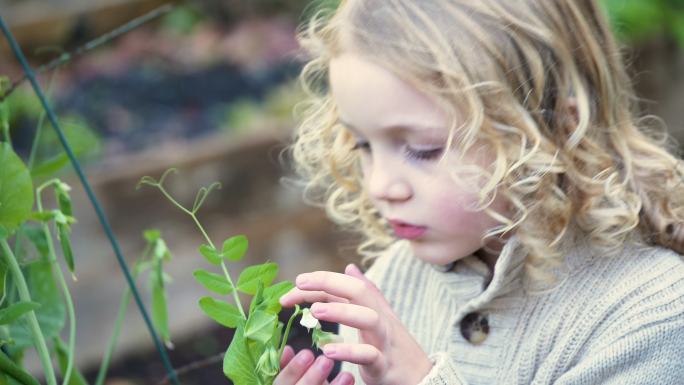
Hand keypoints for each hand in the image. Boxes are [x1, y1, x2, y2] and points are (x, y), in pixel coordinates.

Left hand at [279, 264, 433, 384]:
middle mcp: (381, 319)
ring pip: (368, 319)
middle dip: (329, 283)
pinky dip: (350, 352)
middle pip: (360, 292)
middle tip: (300, 284)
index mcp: (375, 307)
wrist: (422, 378)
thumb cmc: (394, 348)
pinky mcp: (385, 365)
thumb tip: (350, 267)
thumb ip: (365, 293)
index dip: (322, 280)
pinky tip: (328, 351)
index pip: (347, 285)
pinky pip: (369, 356)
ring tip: (314, 312)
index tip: (297, 282)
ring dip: (341, 312)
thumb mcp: (380, 317)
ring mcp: (384, 341)